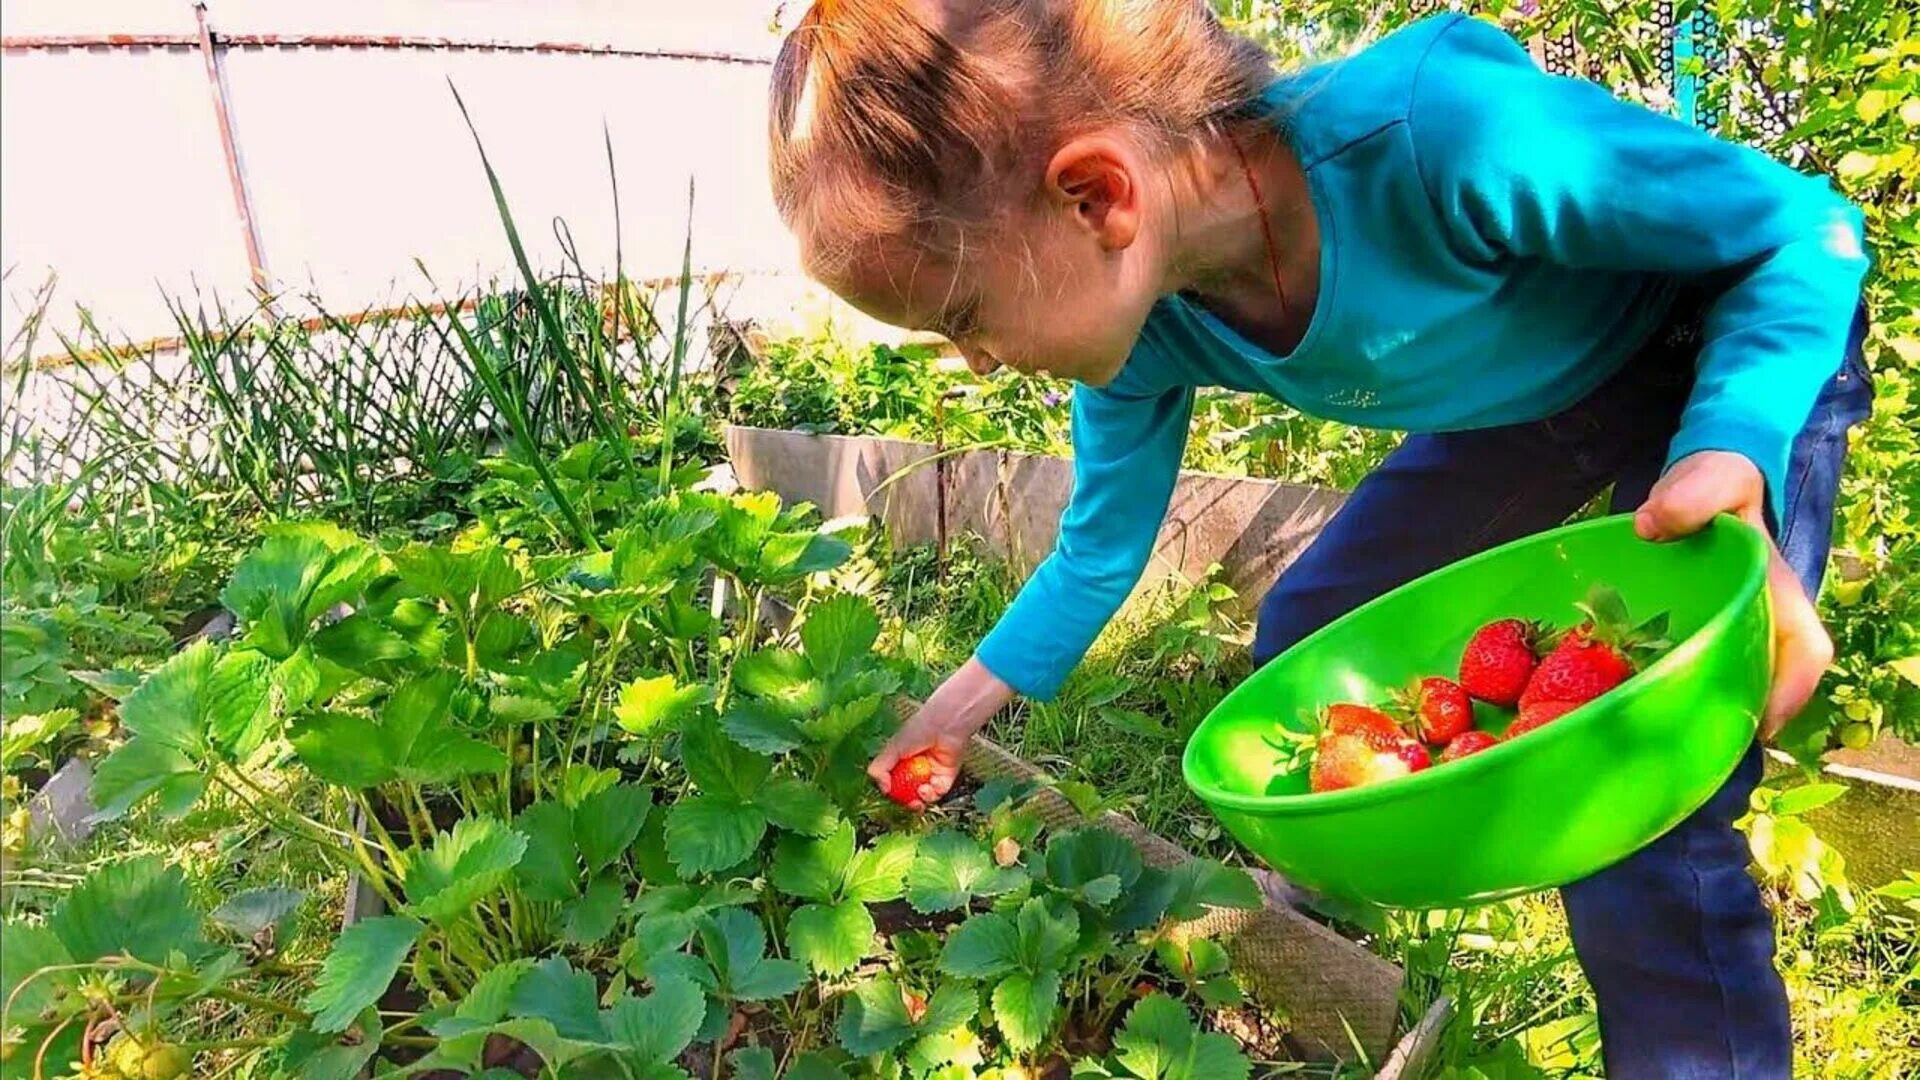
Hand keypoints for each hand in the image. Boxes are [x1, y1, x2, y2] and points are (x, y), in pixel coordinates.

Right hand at [869, 657, 1014, 809]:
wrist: (945, 724)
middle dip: (906, 801)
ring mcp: (930, 775)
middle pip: (907, 794)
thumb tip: (882, 788)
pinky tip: (928, 787)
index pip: (893, 783)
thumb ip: (880, 768)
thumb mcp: (892, 748)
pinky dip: (932, 794)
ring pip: (922, 797)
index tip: (889, 794)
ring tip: (919, 793)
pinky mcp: (945, 778)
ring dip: (919, 799)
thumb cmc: (918, 729)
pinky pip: (937, 793)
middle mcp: (915, 770)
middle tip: (907, 803)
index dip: (891, 792)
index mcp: (900, 762)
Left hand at [1635, 450, 1832, 737]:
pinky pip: (1689, 669)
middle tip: (1694, 746)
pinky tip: (1631, 706)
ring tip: (1661, 742)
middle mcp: (1759, 621)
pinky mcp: (1692, 632)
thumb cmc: (1716, 484)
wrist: (1701, 484)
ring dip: (1702, 712)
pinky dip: (1667, 688)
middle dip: (1737, 718)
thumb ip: (1691, 495)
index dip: (1790, 690)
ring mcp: (1727, 631)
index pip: (1803, 650)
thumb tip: (1650, 525)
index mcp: (1778, 593)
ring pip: (1726, 682)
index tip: (1762, 723)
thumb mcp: (1713, 479)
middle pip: (1763, 682)